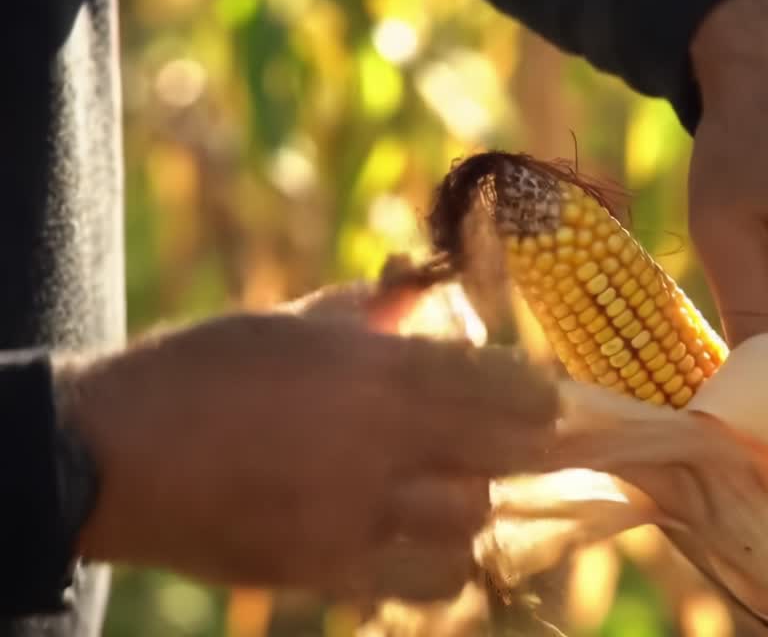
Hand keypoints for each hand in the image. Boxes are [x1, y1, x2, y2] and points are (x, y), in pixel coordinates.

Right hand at [60, 302, 556, 603]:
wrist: (109, 456)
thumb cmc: (201, 371)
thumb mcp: (288, 321)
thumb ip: (370, 312)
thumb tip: (431, 296)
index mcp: (374, 373)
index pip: (502, 386)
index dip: (537, 395)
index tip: (546, 399)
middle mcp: (379, 446)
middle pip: (507, 458)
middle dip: (532, 451)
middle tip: (533, 445)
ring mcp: (356, 516)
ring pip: (472, 524)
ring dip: (479, 505)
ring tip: (461, 489)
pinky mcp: (329, 570)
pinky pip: (424, 582)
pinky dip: (440, 564)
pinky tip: (426, 543)